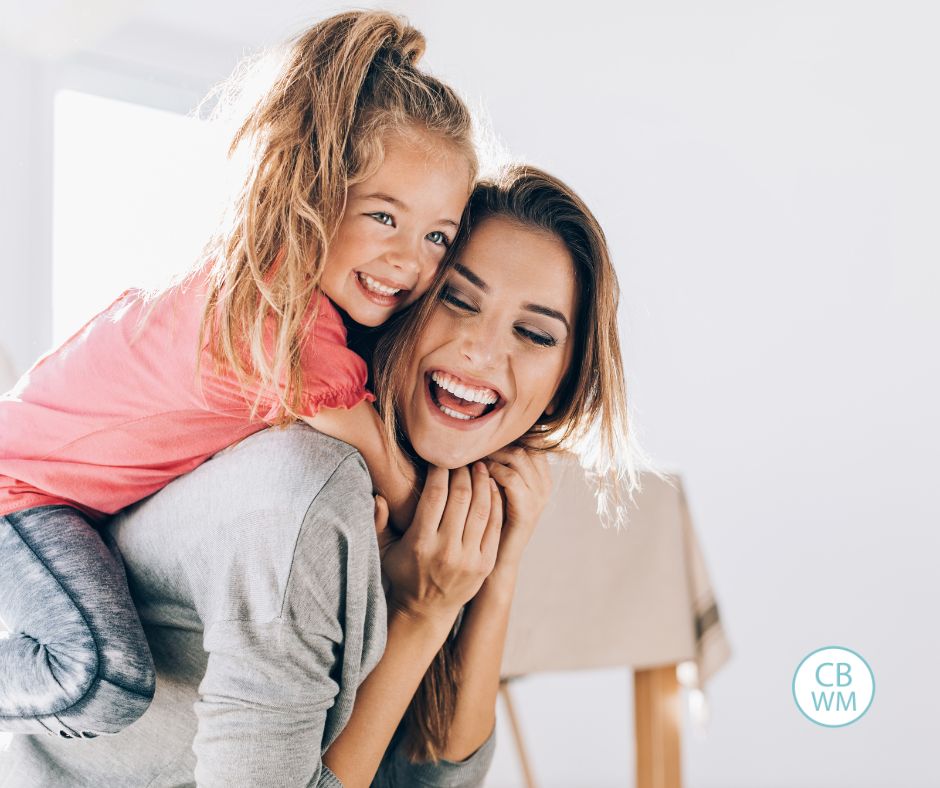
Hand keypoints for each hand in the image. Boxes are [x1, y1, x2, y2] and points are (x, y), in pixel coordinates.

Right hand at [379, 462, 503, 624]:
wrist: (426, 611)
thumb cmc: (403, 573)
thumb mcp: (383, 551)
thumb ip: (377, 522)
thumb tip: (378, 495)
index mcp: (420, 543)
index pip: (434, 496)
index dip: (439, 472)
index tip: (440, 459)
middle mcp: (446, 550)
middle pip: (461, 497)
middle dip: (463, 472)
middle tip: (463, 458)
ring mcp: (469, 558)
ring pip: (481, 508)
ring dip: (482, 483)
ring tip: (480, 467)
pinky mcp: (486, 564)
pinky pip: (495, 525)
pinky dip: (495, 503)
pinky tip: (491, 488)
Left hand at [484, 446, 551, 576]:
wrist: (496, 560)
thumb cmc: (491, 520)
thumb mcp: (499, 487)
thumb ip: (499, 463)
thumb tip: (482, 433)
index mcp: (541, 475)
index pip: (531, 439)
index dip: (508, 433)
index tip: (483, 432)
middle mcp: (544, 483)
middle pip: (524, 443)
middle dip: (498, 440)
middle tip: (474, 441)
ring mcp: (539, 497)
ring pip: (518, 456)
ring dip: (491, 453)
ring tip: (473, 455)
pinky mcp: (527, 509)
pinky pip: (511, 478)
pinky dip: (491, 472)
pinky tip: (476, 474)